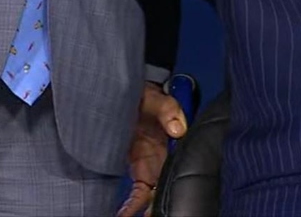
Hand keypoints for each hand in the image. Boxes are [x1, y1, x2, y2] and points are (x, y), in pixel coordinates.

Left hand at [117, 82, 188, 216]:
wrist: (130, 95)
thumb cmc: (146, 96)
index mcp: (175, 144)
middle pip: (166, 189)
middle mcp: (165, 160)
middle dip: (157, 207)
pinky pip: (137, 193)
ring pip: (152, 196)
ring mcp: (151, 166)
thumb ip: (168, 109)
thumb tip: (178, 129)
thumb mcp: (157, 98)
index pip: (178, 171)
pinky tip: (122, 215)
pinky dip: (131, 206)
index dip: (172, 189)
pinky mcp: (138, 169)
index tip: (162, 204)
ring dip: (144, 210)